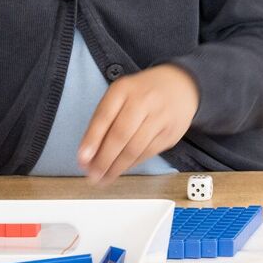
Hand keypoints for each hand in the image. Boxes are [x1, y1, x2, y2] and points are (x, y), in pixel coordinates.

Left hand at [79, 64, 200, 184]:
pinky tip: (122, 169)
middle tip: (93, 174)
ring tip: (104, 178)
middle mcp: (143, 100)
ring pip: (135, 148)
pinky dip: (132, 164)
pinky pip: (148, 153)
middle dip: (104, 159)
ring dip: (117, 167)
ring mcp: (160, 117)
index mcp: (124, 88)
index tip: (82, 159)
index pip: (104, 116)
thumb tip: (88, 154)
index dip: (92, 140)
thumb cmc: (143, 93)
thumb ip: (104, 120)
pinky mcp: (170, 133)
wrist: (180, 85)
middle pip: (120, 135)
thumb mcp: (120, 95)